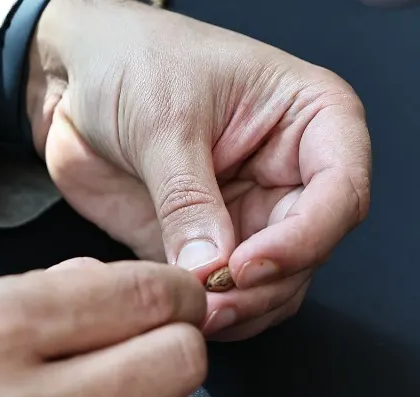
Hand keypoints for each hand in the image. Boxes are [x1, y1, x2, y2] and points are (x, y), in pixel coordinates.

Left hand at [28, 0, 371, 340]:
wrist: (76, 78)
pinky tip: (176, 305)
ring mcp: (256, 217)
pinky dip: (209, 313)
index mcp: (311, 120)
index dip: (304, 239)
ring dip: (240, 309)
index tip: (246, 264)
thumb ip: (188, 198)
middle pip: (312, 252)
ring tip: (192, 308)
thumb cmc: (133, 60)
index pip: (343, 192)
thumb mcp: (163, 120)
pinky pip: (232, 300)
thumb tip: (210, 266)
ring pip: (278, 288)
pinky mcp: (214, 251)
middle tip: (211, 298)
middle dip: (263, 285)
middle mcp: (295, 174)